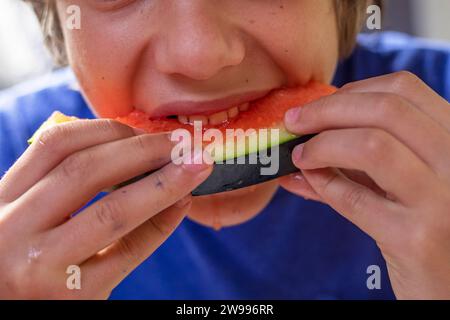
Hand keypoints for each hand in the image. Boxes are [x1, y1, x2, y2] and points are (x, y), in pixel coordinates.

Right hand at [0, 119, 211, 298]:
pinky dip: (161, 224)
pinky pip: (128, 252)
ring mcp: (39, 266)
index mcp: (0, 200)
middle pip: (85, 170)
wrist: (13, 314)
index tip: (145, 128)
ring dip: (164, 183)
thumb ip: (58, 186)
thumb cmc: (24, 261)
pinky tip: (182, 204)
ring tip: (196, 166)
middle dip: (143, 149)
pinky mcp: (72, 298)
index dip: (107, 129)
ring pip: (112, 211)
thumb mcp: (26, 218)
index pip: (55, 144)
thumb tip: (132, 150)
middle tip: (183, 142)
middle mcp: (11, 230)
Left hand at [279, 71, 449, 298]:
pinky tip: (307, 179)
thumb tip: (308, 139)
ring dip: (321, 145)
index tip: (320, 106)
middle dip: (326, 110)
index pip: (405, 90)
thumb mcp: (409, 184)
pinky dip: (322, 183)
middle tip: (294, 122)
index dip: (352, 91)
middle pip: (385, 109)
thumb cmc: (431, 231)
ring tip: (299, 155)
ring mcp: (443, 201)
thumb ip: (364, 161)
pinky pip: (353, 198)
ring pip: (371, 145)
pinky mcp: (417, 240)